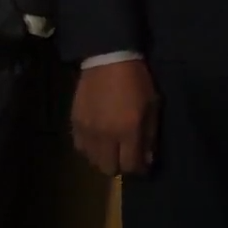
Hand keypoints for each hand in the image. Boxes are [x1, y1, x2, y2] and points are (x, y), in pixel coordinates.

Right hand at [70, 59, 158, 176]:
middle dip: (120, 166)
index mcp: (128, 130)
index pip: (130, 165)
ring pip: (93, 160)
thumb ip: (150, 135)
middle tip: (126, 155)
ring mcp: (87, 130)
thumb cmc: (137, 80)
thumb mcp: (153, 105)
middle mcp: (106, 135)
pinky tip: (98, 139)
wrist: (108, 58)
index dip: (138, 169)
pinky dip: (90, 148)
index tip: (143, 164)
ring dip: (104, 158)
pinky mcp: (74, 123)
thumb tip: (148, 159)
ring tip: (112, 147)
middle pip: (109, 168)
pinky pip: (80, 147)